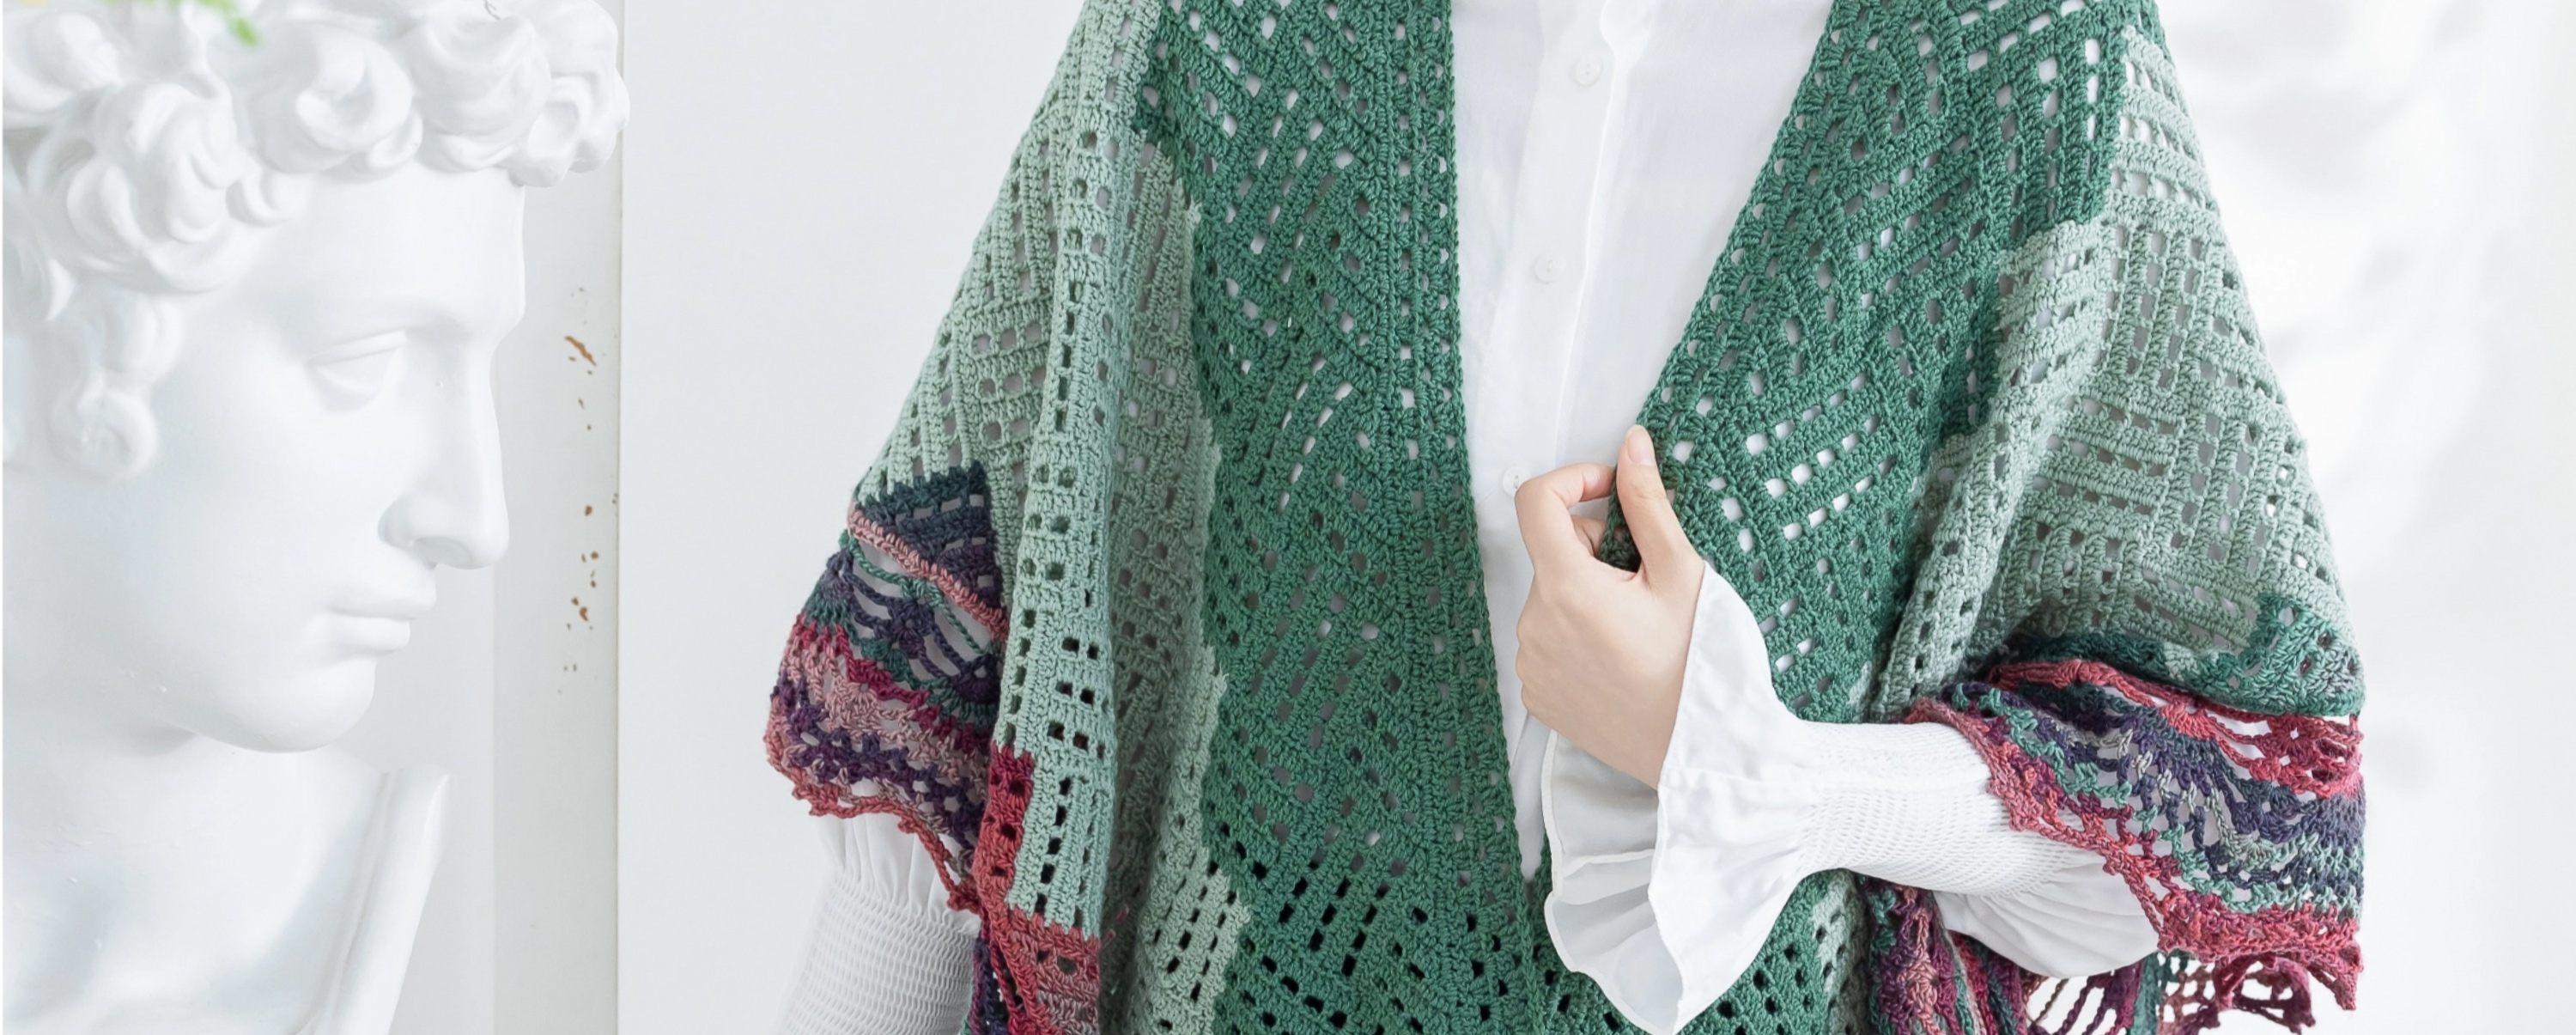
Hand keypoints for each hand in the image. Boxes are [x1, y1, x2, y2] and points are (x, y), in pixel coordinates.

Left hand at [1513, 425, 1706, 785]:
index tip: (1611, 492)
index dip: (1573, 480)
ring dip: (1586, 594)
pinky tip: (1618, 658)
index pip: (1534, 499)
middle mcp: (1534, 624)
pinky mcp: (1535, 693)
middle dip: (1595, 549)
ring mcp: (1530, 662)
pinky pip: (1546, 638)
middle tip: (1645, 581)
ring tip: (1636, 628)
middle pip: (1552, 551)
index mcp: (1567, 588)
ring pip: (1551, 595)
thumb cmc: (1699, 662)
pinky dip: (1576, 634)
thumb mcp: (1682, 573)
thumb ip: (1648, 503)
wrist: (1698, 751)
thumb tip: (1631, 443)